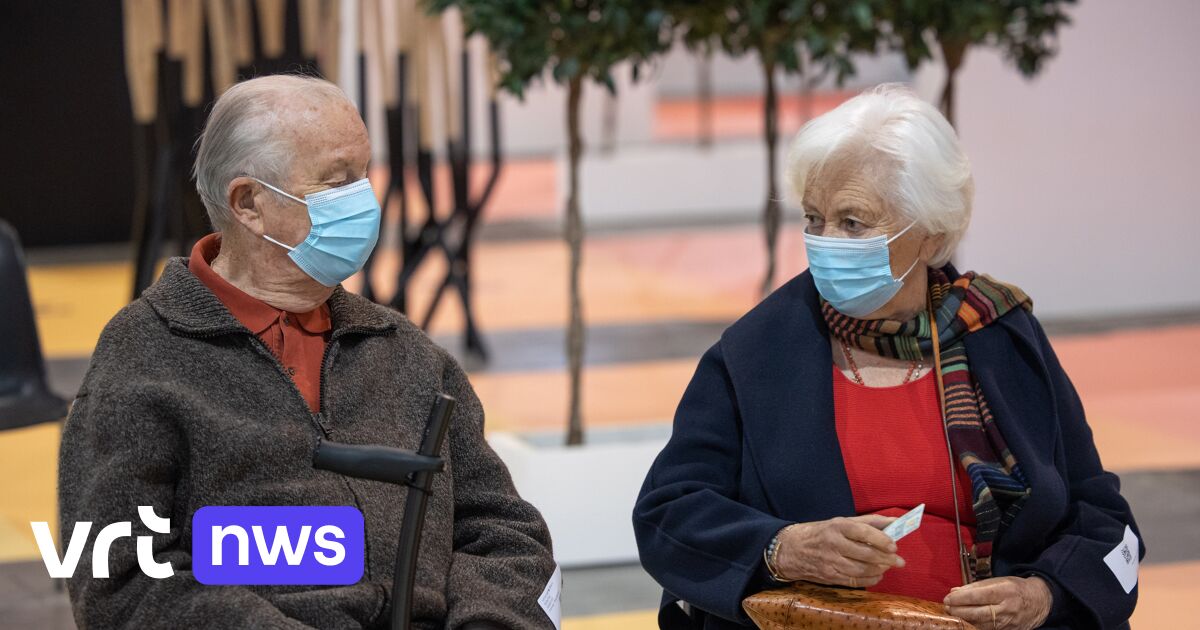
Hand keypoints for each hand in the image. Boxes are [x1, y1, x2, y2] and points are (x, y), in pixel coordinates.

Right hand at [772, 515, 904, 587]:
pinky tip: (877, 575)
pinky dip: (870, 579)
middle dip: (886, 559)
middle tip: (899, 561)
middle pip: (865, 554)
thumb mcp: (841, 522)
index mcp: (837, 526)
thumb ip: (869, 522)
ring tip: (888, 567)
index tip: (894, 546)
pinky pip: (854, 581)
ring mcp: (830, 562)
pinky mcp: (829, 577)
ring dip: (879, 570)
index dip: (881, 540)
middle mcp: (833, 544)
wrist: (792, 550)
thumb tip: (895, 521)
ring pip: (861, 569)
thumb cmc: (821, 533)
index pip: (863, 532)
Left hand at [943, 576, 1052, 629]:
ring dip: (963, 619)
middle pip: (977, 613)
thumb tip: (954, 591)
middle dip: (958, 611)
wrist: (1040, 602)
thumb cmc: (1016, 588)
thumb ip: (975, 587)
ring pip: (980, 624)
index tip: (947, 598)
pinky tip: (965, 621)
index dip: (960, 598)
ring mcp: (1008, 623)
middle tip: (946, 607)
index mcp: (1005, 591)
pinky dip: (974, 625)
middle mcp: (1007, 608)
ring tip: (952, 613)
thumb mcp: (998, 581)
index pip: (978, 596)